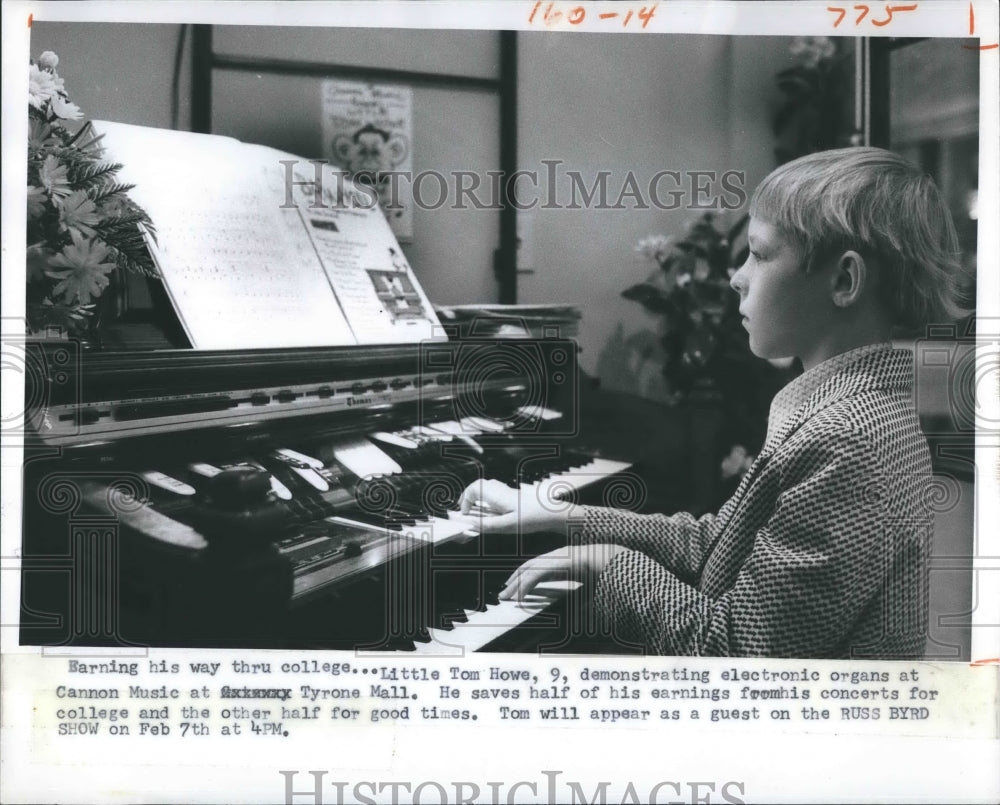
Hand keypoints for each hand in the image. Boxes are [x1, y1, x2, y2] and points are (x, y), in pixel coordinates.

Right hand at [453, 478, 573, 535]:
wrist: (553, 512)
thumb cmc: (532, 518)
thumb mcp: (507, 526)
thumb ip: (487, 525)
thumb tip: (469, 524)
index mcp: (497, 495)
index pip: (473, 489)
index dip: (465, 501)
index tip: (465, 515)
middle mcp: (501, 490)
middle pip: (478, 486)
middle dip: (468, 496)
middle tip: (465, 510)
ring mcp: (507, 491)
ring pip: (487, 487)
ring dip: (478, 496)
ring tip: (475, 509)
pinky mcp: (513, 495)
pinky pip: (495, 492)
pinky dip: (488, 498)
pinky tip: (492, 510)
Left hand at [498, 544, 629, 600]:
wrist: (623, 564)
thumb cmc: (610, 575)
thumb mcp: (591, 587)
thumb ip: (581, 597)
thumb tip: (578, 612)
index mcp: (566, 561)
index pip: (538, 568)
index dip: (524, 578)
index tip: (515, 590)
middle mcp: (560, 556)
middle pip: (530, 567)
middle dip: (515, 580)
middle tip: (504, 595)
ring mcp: (560, 557)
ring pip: (530, 569)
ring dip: (516, 583)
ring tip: (507, 597)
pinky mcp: (561, 561)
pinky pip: (539, 574)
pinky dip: (527, 585)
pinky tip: (521, 596)